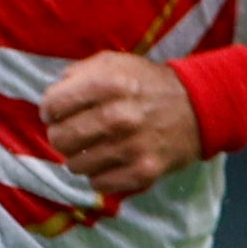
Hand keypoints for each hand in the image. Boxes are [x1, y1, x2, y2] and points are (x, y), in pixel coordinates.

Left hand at [40, 52, 201, 196]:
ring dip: (79, 157)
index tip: (54, 114)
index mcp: (108, 84)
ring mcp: (133, 147)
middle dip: (60, 135)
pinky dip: (98, 175)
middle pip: (59, 138)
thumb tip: (50, 101)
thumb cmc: (145, 83)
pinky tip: (108, 161)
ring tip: (93, 146)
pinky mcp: (145, 171)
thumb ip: (76, 74)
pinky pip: (98, 183)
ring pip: (75, 165)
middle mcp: (119, 116)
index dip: (48, 110)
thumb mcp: (111, 63)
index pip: (52, 105)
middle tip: (72, 132)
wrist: (198, 106)